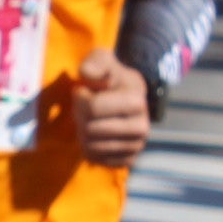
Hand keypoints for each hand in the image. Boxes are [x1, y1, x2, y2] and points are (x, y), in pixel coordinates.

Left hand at [74, 48, 151, 167]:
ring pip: (90, 146)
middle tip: (86, 107)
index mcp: (137, 101)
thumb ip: (94, 63)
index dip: (80, 97)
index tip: (86, 90)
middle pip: (90, 129)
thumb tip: (89, 75)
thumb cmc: (107, 76)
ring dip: (82, 132)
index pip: (92, 108)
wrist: (124, 95)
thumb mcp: (101, 60)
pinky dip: (88, 147)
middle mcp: (142, 128)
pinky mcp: (128, 161)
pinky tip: (95, 134)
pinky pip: (95, 159)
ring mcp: (137, 146)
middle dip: (80, 116)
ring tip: (90, 119)